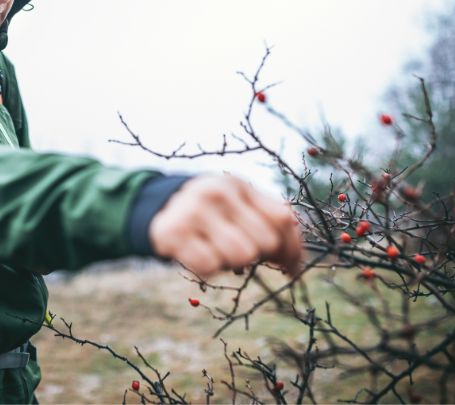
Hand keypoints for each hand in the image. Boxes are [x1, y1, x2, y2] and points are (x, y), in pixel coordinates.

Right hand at [148, 175, 301, 276]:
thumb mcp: (239, 205)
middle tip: (241, 253)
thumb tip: (295, 263)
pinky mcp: (174, 233)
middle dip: (258, 256)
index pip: (283, 220)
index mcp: (240, 186)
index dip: (291, 249)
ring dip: (232, 263)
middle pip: (265, 242)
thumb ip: (269, 222)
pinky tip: (198, 254)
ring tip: (218, 250)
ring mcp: (195, 211)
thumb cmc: (212, 213)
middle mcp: (219, 193)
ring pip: (240, 256)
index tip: (287, 267)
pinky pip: (210, 267)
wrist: (159, 207)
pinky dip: (207, 268)